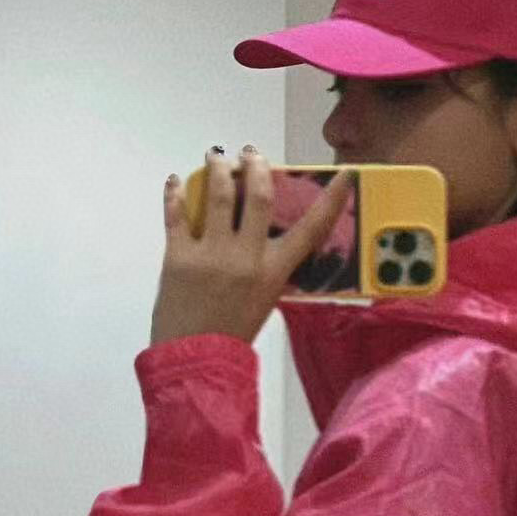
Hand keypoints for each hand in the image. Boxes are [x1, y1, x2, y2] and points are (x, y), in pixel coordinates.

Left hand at [150, 146, 352, 347]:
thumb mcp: (263, 301)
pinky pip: (176, 214)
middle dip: (256, 166)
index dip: (331, 200)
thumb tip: (260, 232)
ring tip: (215, 156)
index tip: (342, 175)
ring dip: (217, 168)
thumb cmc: (232, 335)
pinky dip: (174, 193)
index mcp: (273, 272)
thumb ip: (266, 267)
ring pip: (218, 195)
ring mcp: (210, 254)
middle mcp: (246, 257)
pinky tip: (174, 181)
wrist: (195, 361)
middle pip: (258, 196)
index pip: (311, 229)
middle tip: (250, 154)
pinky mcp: (178, 256)